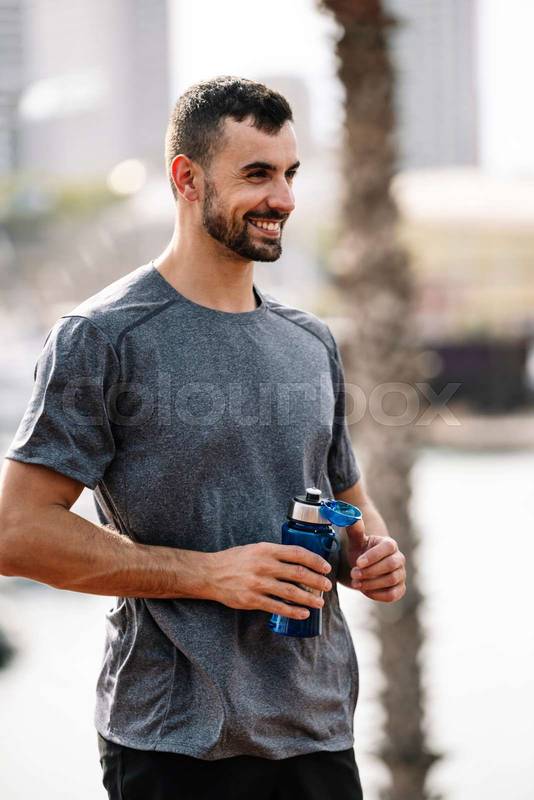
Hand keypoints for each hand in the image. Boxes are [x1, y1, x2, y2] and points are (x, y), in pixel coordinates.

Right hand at [206, 542, 332, 619]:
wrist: (210, 574)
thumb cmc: (235, 560)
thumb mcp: (255, 549)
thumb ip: (275, 554)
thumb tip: (299, 561)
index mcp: (266, 550)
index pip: (297, 553)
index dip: (315, 560)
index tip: (326, 567)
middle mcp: (264, 565)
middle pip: (298, 573)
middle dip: (316, 580)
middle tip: (327, 586)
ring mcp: (258, 583)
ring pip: (291, 592)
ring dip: (309, 598)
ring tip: (319, 603)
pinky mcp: (252, 600)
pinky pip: (278, 607)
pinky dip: (293, 611)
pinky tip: (303, 613)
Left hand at [345, 518, 405, 602]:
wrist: (365, 566)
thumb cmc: (361, 551)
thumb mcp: (356, 541)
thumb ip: (355, 530)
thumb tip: (352, 518)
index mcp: (390, 544)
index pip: (387, 548)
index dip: (373, 556)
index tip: (357, 562)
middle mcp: (399, 558)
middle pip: (391, 565)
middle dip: (371, 571)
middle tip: (353, 574)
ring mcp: (401, 574)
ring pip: (392, 580)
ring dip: (372, 583)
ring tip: (356, 583)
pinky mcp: (400, 589)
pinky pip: (394, 594)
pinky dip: (378, 595)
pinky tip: (365, 591)